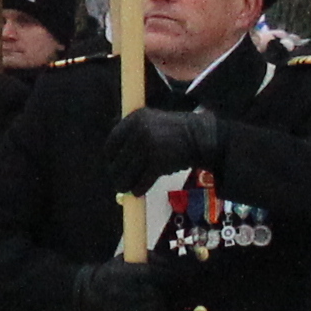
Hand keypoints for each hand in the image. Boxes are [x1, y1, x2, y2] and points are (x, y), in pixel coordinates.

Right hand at [66, 259, 162, 310]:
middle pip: (154, 293)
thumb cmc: (111, 275)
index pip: (150, 273)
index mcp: (118, 274)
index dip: (167, 274)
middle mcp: (119, 294)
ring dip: (161, 305)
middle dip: (163, 292)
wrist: (87, 296)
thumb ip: (147, 258)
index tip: (175, 276)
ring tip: (157, 301)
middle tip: (164, 290)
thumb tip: (168, 265)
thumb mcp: (123, 260)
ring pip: (155, 309)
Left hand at [99, 105, 223, 183]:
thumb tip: (113, 158)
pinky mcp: (158, 162)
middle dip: (116, 173)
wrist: (200, 137)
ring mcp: (149, 147)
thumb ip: (132, 133)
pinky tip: (137, 192)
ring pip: (128, 172)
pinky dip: (139, 188)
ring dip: (124, 183)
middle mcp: (139, 131)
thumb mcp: (151, 122)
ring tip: (124, 187)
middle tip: (117, 181)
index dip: (110, 156)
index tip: (111, 164)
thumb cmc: (174, 131)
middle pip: (118, 160)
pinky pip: (142, 180)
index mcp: (135, 119)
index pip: (112, 142)